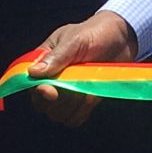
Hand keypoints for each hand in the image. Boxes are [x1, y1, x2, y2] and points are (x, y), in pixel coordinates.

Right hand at [26, 10, 137, 126]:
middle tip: (75, 86)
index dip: (39, 92)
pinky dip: (82, 112)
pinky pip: (74, 119)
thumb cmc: (94, 33)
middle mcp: (51, 80)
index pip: (30, 84)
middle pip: (42, 105)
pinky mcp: (82, 103)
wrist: (121, 39)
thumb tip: (32, 73)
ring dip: (72, 106)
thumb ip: (55, 57)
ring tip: (86, 88)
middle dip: (59, 100)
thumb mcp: (74, 40)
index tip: (52, 92)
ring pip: (58, 115)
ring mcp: (66, 93)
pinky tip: (90, 98)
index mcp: (43, 62)